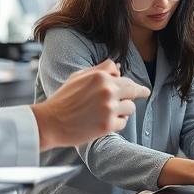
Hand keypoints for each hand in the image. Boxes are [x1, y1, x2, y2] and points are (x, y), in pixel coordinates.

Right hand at [32, 59, 150, 150]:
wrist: (50, 122)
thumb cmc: (63, 99)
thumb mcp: (79, 77)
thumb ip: (100, 70)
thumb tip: (118, 68)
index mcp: (100, 77)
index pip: (126, 79)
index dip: (133, 85)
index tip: (142, 89)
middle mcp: (107, 91)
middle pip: (133, 91)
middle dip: (138, 93)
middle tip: (144, 93)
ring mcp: (109, 108)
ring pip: (130, 108)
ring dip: (123, 110)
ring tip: (108, 113)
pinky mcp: (108, 125)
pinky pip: (123, 123)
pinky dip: (116, 124)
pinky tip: (103, 123)